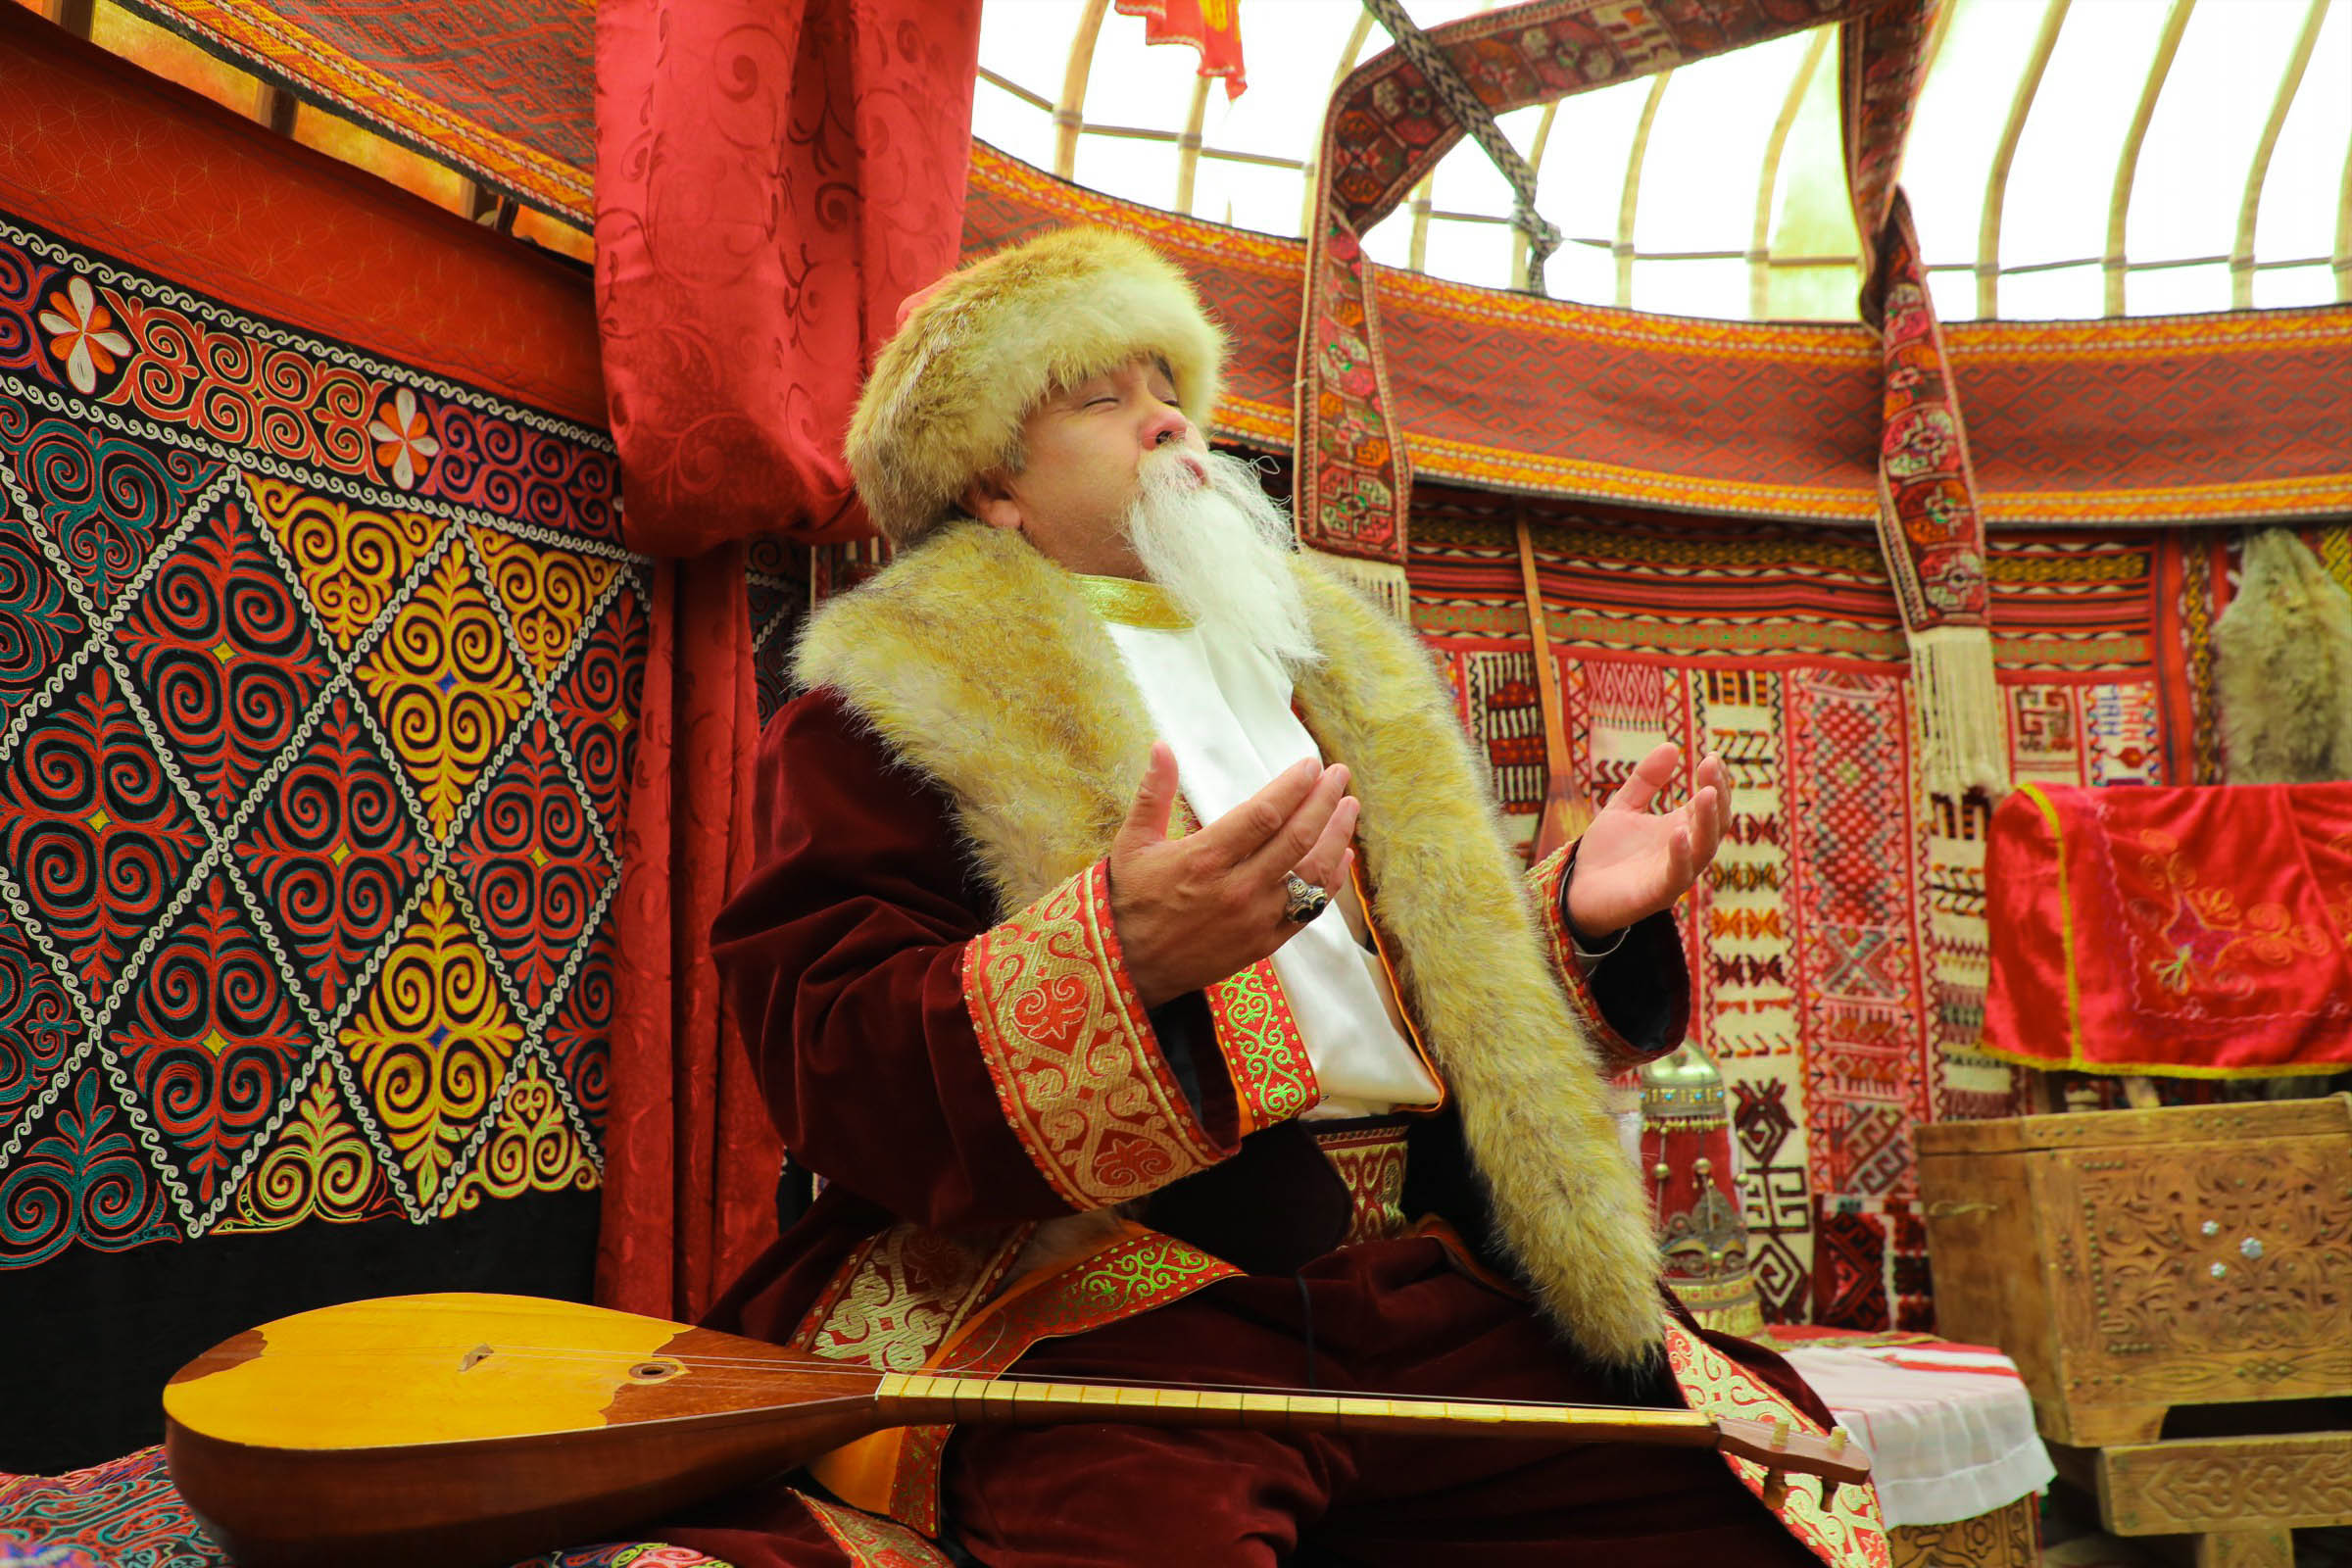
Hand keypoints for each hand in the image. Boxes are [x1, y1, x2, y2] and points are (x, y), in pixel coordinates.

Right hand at [1108, 744, 1358, 1007]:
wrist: (1129, 966)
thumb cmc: (1131, 899)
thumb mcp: (1133, 842)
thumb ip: (1153, 792)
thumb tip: (1161, 746)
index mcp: (1204, 859)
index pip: (1264, 814)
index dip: (1293, 786)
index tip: (1310, 765)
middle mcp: (1236, 888)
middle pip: (1296, 838)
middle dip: (1324, 801)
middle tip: (1339, 774)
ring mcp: (1254, 919)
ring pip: (1310, 874)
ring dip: (1336, 837)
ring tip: (1349, 808)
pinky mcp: (1264, 943)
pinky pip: (1308, 911)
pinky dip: (1330, 882)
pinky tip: (1342, 856)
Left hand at [1565, 742, 1728, 939]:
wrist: (1576, 890)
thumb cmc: (1606, 852)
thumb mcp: (1624, 807)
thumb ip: (1646, 780)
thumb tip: (1671, 746)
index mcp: (1681, 828)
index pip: (1711, 803)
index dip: (1715, 781)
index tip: (1712, 755)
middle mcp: (1685, 851)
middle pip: (1715, 823)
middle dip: (1717, 794)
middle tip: (1711, 766)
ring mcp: (1674, 873)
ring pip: (1704, 850)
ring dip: (1708, 821)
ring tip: (1706, 793)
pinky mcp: (1657, 895)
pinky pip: (1677, 875)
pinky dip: (1681, 854)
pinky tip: (1678, 832)